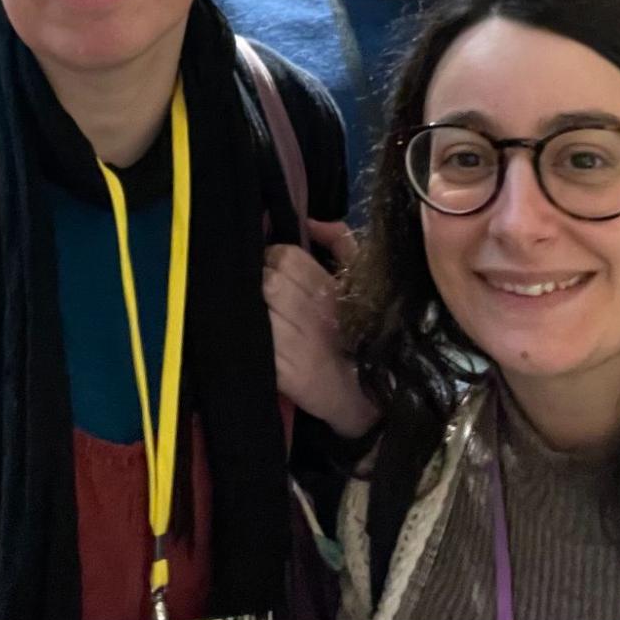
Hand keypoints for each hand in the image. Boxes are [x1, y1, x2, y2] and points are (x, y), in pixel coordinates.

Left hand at [264, 220, 379, 439]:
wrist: (371, 398)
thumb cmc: (364, 335)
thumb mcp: (362, 282)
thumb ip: (342, 244)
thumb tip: (312, 222)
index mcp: (331, 290)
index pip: (285, 256)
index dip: (274, 258)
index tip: (274, 268)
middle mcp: (313, 315)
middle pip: (268, 279)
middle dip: (260, 280)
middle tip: (266, 292)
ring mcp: (298, 346)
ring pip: (256, 309)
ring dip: (253, 309)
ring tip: (259, 314)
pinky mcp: (285, 374)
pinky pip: (254, 344)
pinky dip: (248, 338)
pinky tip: (256, 339)